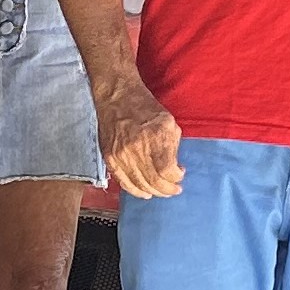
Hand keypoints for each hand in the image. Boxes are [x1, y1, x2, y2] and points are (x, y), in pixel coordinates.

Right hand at [97, 78, 185, 198]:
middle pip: (154, 182)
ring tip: (161, 191)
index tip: (180, 175)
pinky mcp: (110, 158)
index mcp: (154, 137)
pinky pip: (123, 182)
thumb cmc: (144, 107)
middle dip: (167, 189)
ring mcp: (120, 155)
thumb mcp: (168, 122)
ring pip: (139, 185)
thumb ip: (173, 146)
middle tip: (174, 189)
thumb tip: (176, 167)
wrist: (117, 97)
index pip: (167, 171)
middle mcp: (136, 148)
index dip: (176, 178)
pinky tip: (145, 192)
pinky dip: (135, 191)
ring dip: (154, 191)